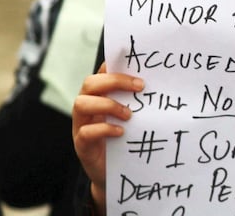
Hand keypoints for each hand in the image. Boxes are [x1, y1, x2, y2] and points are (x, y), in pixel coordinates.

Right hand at [72, 62, 144, 214]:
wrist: (118, 173)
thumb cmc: (128, 139)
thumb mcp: (133, 116)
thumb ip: (137, 100)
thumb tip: (153, 82)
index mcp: (100, 97)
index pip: (101, 73)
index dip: (113, 64)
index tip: (134, 61)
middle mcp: (87, 108)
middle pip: (89, 84)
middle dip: (114, 81)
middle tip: (140, 87)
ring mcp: (81, 126)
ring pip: (81, 104)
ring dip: (108, 105)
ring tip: (129, 115)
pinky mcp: (82, 145)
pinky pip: (86, 132)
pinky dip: (104, 129)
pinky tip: (121, 132)